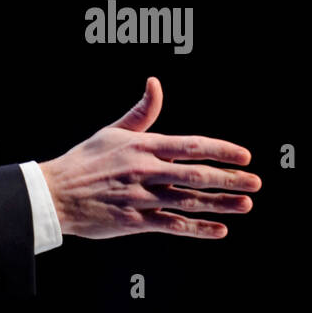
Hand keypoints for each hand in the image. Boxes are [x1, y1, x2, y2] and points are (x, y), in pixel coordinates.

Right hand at [38, 76, 260, 239]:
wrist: (55, 193)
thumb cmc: (85, 160)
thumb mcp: (113, 131)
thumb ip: (142, 111)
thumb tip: (155, 82)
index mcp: (143, 146)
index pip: (191, 145)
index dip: (221, 150)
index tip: (244, 156)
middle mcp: (145, 170)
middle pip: (196, 174)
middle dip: (230, 178)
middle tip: (256, 182)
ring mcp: (141, 197)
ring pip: (189, 200)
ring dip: (221, 204)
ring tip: (246, 204)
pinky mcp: (134, 221)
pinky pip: (172, 225)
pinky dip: (197, 229)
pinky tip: (219, 230)